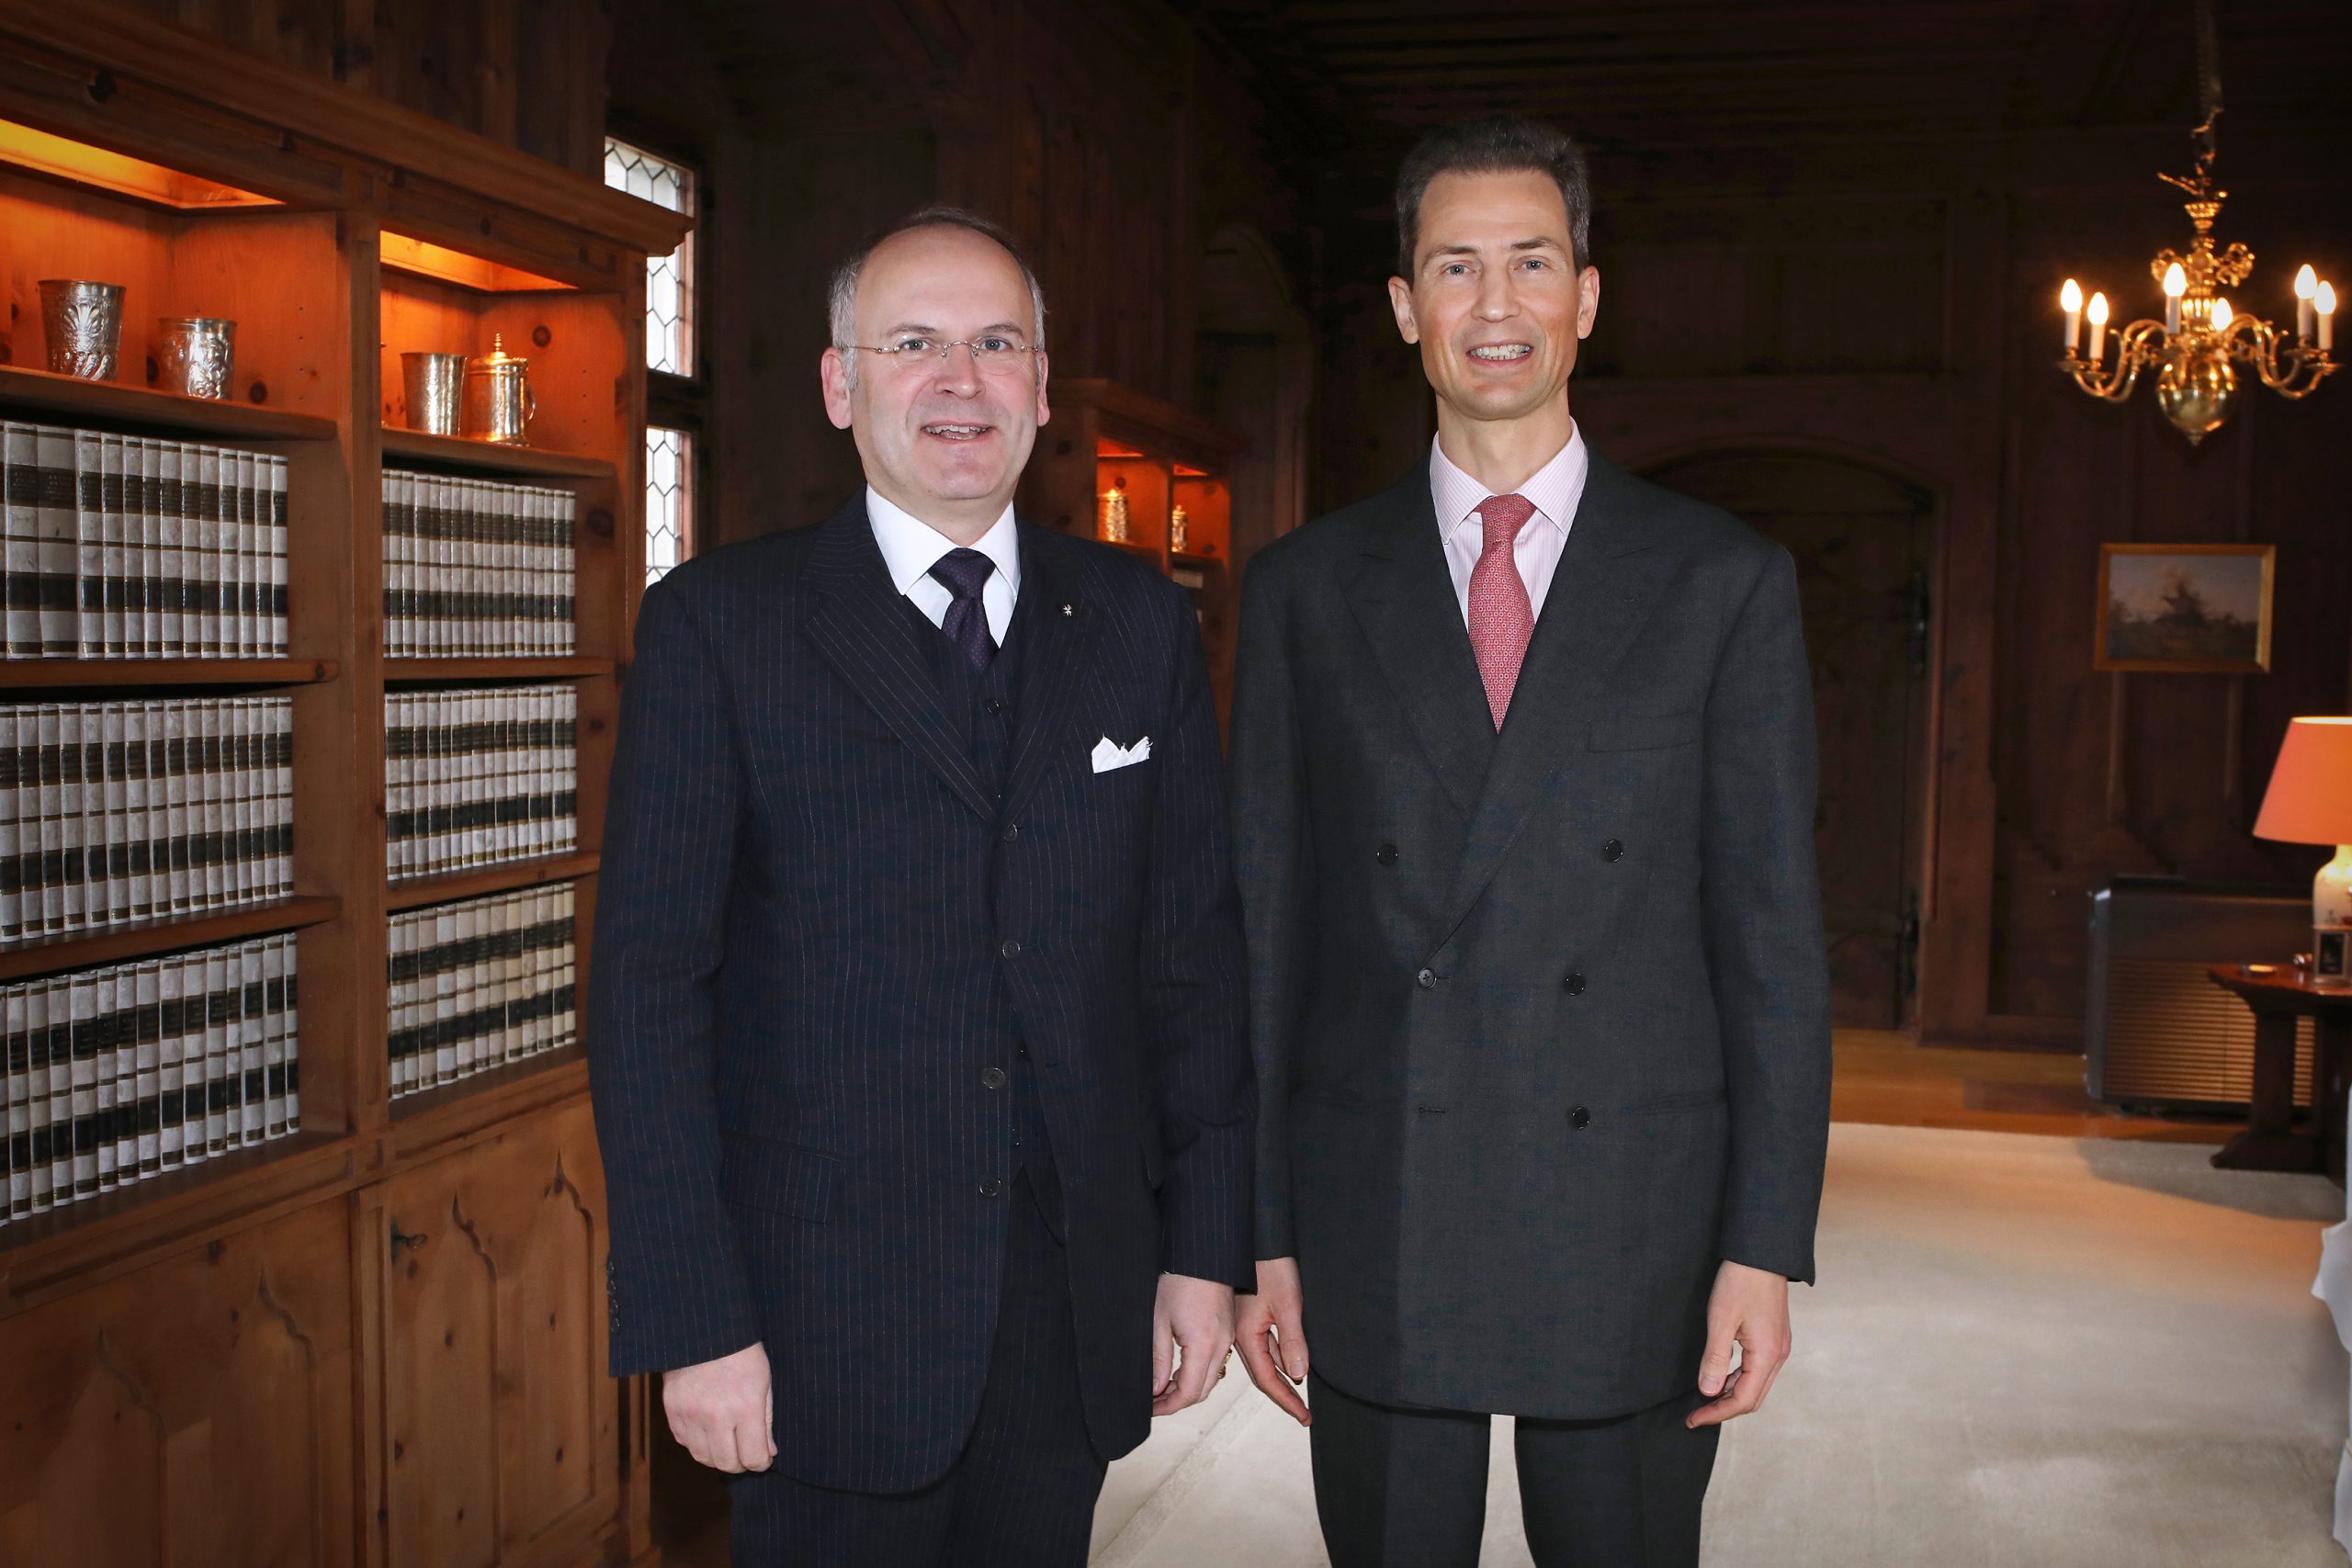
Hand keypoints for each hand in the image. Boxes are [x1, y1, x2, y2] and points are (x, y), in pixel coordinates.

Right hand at [663, 1341, 775, 1471]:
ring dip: (717, 1457)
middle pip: (727, 1464)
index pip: (753, 1457)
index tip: (763, 1458)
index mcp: (746, 1407)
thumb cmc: (742, 1353)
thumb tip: (768, 1452)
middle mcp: (717, 1415)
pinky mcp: (673, 1410)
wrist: (706, 1331)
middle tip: (745, 1455)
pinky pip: (685, 1442)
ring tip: (727, 1444)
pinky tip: (708, 1431)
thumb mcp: (764, 1382)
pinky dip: (697, 1443)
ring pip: (703, 1458)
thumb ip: (766, 1421)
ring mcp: (691, 1414)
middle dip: (740, 1464)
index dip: (761, 1463)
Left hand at [1152, 1273, 1236, 1415]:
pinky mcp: (1228, 1330)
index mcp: (1204, 1346)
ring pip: (1212, 1378)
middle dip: (1178, 1400)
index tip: (1151, 1408)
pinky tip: (1180, 1368)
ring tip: (1163, 1387)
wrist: (1203, 1254)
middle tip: (1154, 1401)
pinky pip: (1217, 1362)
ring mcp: (1228, 1338)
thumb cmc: (1179, 1281)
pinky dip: (1199, 1373)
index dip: (1168, 1406)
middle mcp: (1222, 1346)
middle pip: (1203, 1390)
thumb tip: (1156, 1388)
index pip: (1189, 1392)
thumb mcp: (1160, 1322)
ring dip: (1189, 1388)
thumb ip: (1159, 1359)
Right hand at [1235, 1256, 1310, 1424]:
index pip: (1268, 1379)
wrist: (1259, 1238)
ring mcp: (1245, 1325)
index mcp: (1247, 1335)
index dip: (1286, 1400)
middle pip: (1263, 1374)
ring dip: (1282, 1376)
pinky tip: (1292, 1361)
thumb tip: (1298, 1375)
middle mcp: (1241, 1334)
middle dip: (1284, 1395)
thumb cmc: (1272, 1268)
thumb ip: (1293, 1341)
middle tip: (1303, 1412)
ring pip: (1265, 1359)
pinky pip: (1265, 1344)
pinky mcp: (1251, 1315)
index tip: (1303, 1416)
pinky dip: (1279, 1357)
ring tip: (1301, 1394)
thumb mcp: (1288, 1305)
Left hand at [1687, 1260, 1791, 1428]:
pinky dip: (1737, 1378)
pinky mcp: (1774, 1338)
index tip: (1692, 1419)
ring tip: (1703, 1399)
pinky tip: (1719, 1376)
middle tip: (1696, 1415)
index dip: (1717, 1413)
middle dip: (1723, 1409)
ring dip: (1730, 1394)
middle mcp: (1779, 1355)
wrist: (1761, 1253)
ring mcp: (1779, 1347)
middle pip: (1752, 1398)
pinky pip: (1757, 1369)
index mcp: (1768, 1355)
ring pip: (1755, 1384)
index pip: (1743, 1400)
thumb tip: (1707, 1392)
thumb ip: (1715, 1358)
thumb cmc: (1740, 1282)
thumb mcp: (1721, 1320)